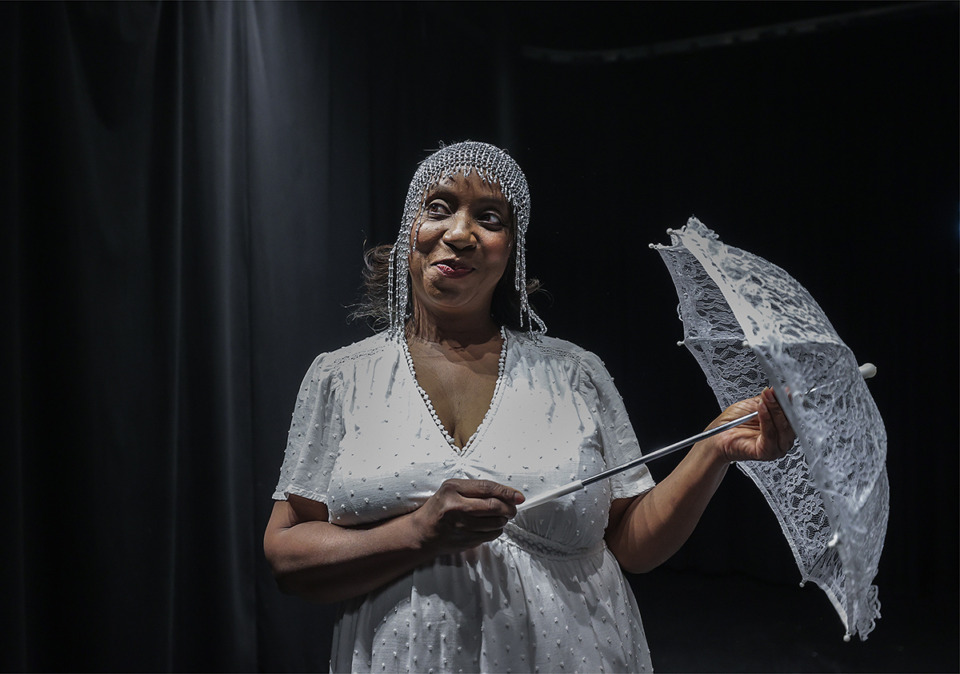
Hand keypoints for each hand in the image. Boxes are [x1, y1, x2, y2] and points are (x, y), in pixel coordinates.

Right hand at [409, 479, 524, 554]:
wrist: (423, 532)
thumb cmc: (441, 506)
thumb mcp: (453, 489)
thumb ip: (478, 489)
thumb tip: (511, 495)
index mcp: (453, 489)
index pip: (487, 488)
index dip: (507, 492)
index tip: (519, 497)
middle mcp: (456, 507)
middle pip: (494, 507)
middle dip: (509, 508)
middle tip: (512, 509)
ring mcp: (460, 526)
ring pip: (495, 522)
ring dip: (503, 520)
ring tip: (501, 517)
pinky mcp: (465, 541)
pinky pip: (491, 535)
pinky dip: (496, 530)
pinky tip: (491, 526)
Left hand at [704, 388, 795, 463]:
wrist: (718, 436)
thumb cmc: (734, 422)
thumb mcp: (754, 405)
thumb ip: (769, 399)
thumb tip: (780, 389)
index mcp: (782, 427)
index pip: (792, 413)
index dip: (789, 401)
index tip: (785, 389)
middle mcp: (782, 438)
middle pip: (789, 420)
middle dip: (781, 404)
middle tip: (773, 392)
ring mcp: (776, 447)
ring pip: (782, 427)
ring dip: (774, 410)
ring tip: (766, 398)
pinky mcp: (767, 452)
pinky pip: (770, 435)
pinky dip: (767, 420)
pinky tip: (762, 409)